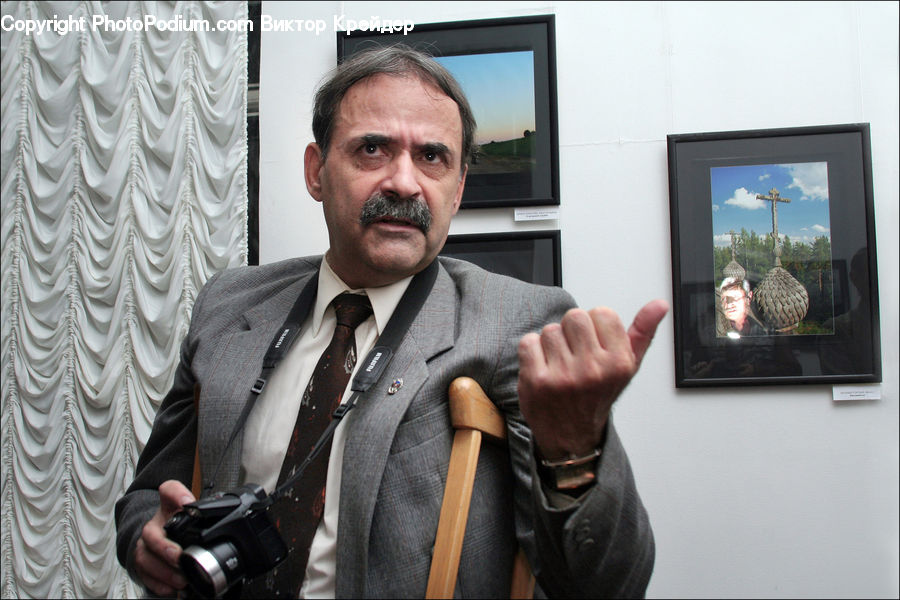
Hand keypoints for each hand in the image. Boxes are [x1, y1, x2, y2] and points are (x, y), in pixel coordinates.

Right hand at [133, 480, 195, 595]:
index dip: (176, 493)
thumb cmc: (175, 525)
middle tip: (179, 557)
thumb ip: (199, 508)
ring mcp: (144, 546)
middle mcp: (152, 526)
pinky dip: (158, 584)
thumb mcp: (189, 514)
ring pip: (146, 558)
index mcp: (167, 508)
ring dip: (163, 571)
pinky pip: (145, 575)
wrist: (157, 538)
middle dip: (164, 547)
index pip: (169, 490)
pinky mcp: (141, 565)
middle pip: (151, 534)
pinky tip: (171, 589)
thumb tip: (202, 509)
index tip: (187, 502)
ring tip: (180, 579)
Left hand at [517, 299, 668, 458]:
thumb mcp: (627, 366)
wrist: (571, 435)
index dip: (596, 325)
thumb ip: (642, 332)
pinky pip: (528, 342)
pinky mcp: (536, 381)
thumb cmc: (598, 395)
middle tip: (575, 353)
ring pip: (550, 329)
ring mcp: (562, 376)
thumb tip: (660, 305)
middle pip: (574, 316)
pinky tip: (544, 367)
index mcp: (618, 363)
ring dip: (552, 343)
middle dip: (572, 331)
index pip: (602, 313)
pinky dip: (533, 351)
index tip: (595, 344)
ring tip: (560, 364)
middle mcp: (592, 370)